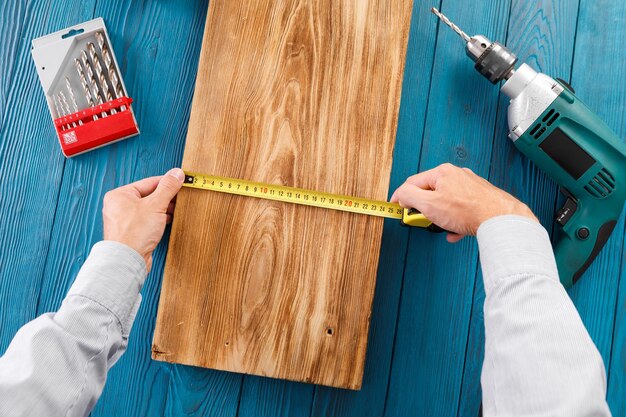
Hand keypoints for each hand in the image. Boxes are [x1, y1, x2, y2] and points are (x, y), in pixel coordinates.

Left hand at [102, 168, 184, 270]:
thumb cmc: (134, 233)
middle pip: (149, 195)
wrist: (127, 260)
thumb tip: (177, 173)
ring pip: (149, 209)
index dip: (167, 182)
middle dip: (166, 197)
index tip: (180, 181)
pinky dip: (158, 219)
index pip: (149, 182)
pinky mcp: (131, 232)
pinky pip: (147, 220)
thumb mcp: (155, 205)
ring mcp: (124, 220)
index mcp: (120, 194)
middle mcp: (119, 206)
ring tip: (175, 210)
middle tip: (180, 197)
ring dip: (163, 209)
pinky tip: (168, 220)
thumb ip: (168, 187)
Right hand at [391, 163, 536, 242]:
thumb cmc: (467, 210)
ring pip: (448, 201)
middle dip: (424, 207)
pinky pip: (462, 209)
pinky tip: (456, 232)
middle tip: (421, 219)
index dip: (402, 196)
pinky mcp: (482, 198)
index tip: (397, 207)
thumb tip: (401, 195)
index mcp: (442, 172)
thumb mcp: (428, 204)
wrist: (500, 219)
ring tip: (442, 226)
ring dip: (441, 215)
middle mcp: (457, 175)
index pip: (413, 182)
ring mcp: (471, 186)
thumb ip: (409, 197)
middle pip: (431, 191)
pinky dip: (456, 220)